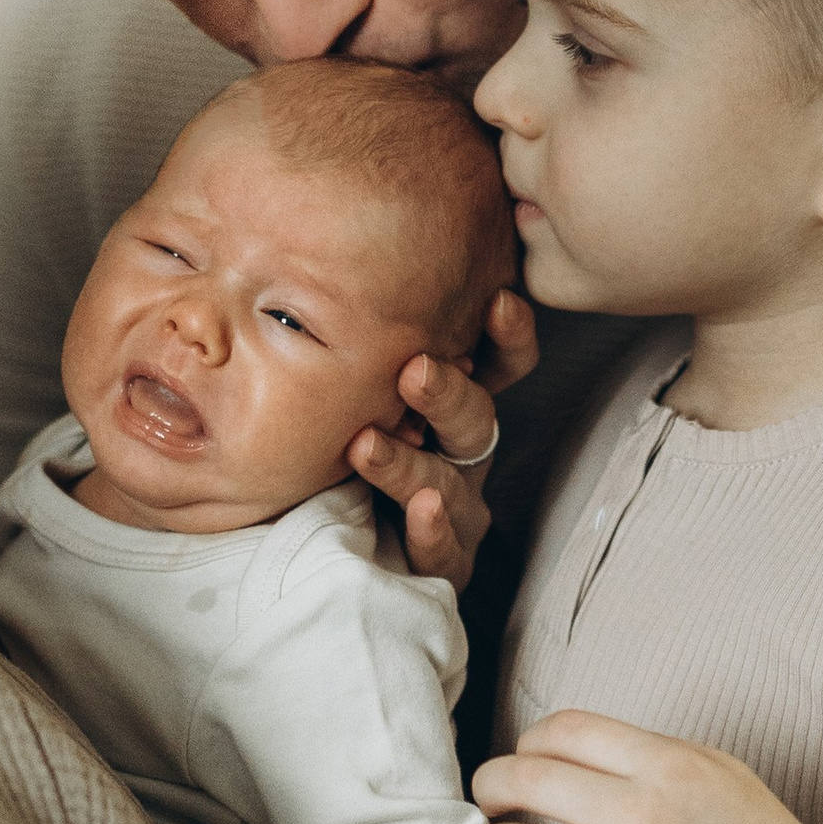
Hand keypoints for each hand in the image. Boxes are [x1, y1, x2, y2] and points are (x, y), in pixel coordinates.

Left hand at [347, 286, 537, 590]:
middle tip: (415, 370)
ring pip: (451, 486)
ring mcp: (456, 511)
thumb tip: (314, 261)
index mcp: (452, 406)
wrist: (327, 543)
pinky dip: (432, 529)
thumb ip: (353, 343)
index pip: (499, 366)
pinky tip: (419, 510)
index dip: (508, 338)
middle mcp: (462, 455)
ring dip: (414, 465)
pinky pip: (444, 550)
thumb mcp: (347, 389)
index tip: (498, 302)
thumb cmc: (339, 447)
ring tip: (370, 446)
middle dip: (448, 395)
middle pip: (476, 422)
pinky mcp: (442, 563)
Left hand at [473, 708, 822, 823]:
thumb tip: (572, 747)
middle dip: (488, 787)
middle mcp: (637, 816)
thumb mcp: (718, 771)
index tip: (524, 761)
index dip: (528, 742)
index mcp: (664, 766)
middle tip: (488, 803)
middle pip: (519, 779)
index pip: (560, 730)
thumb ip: (647, 752)